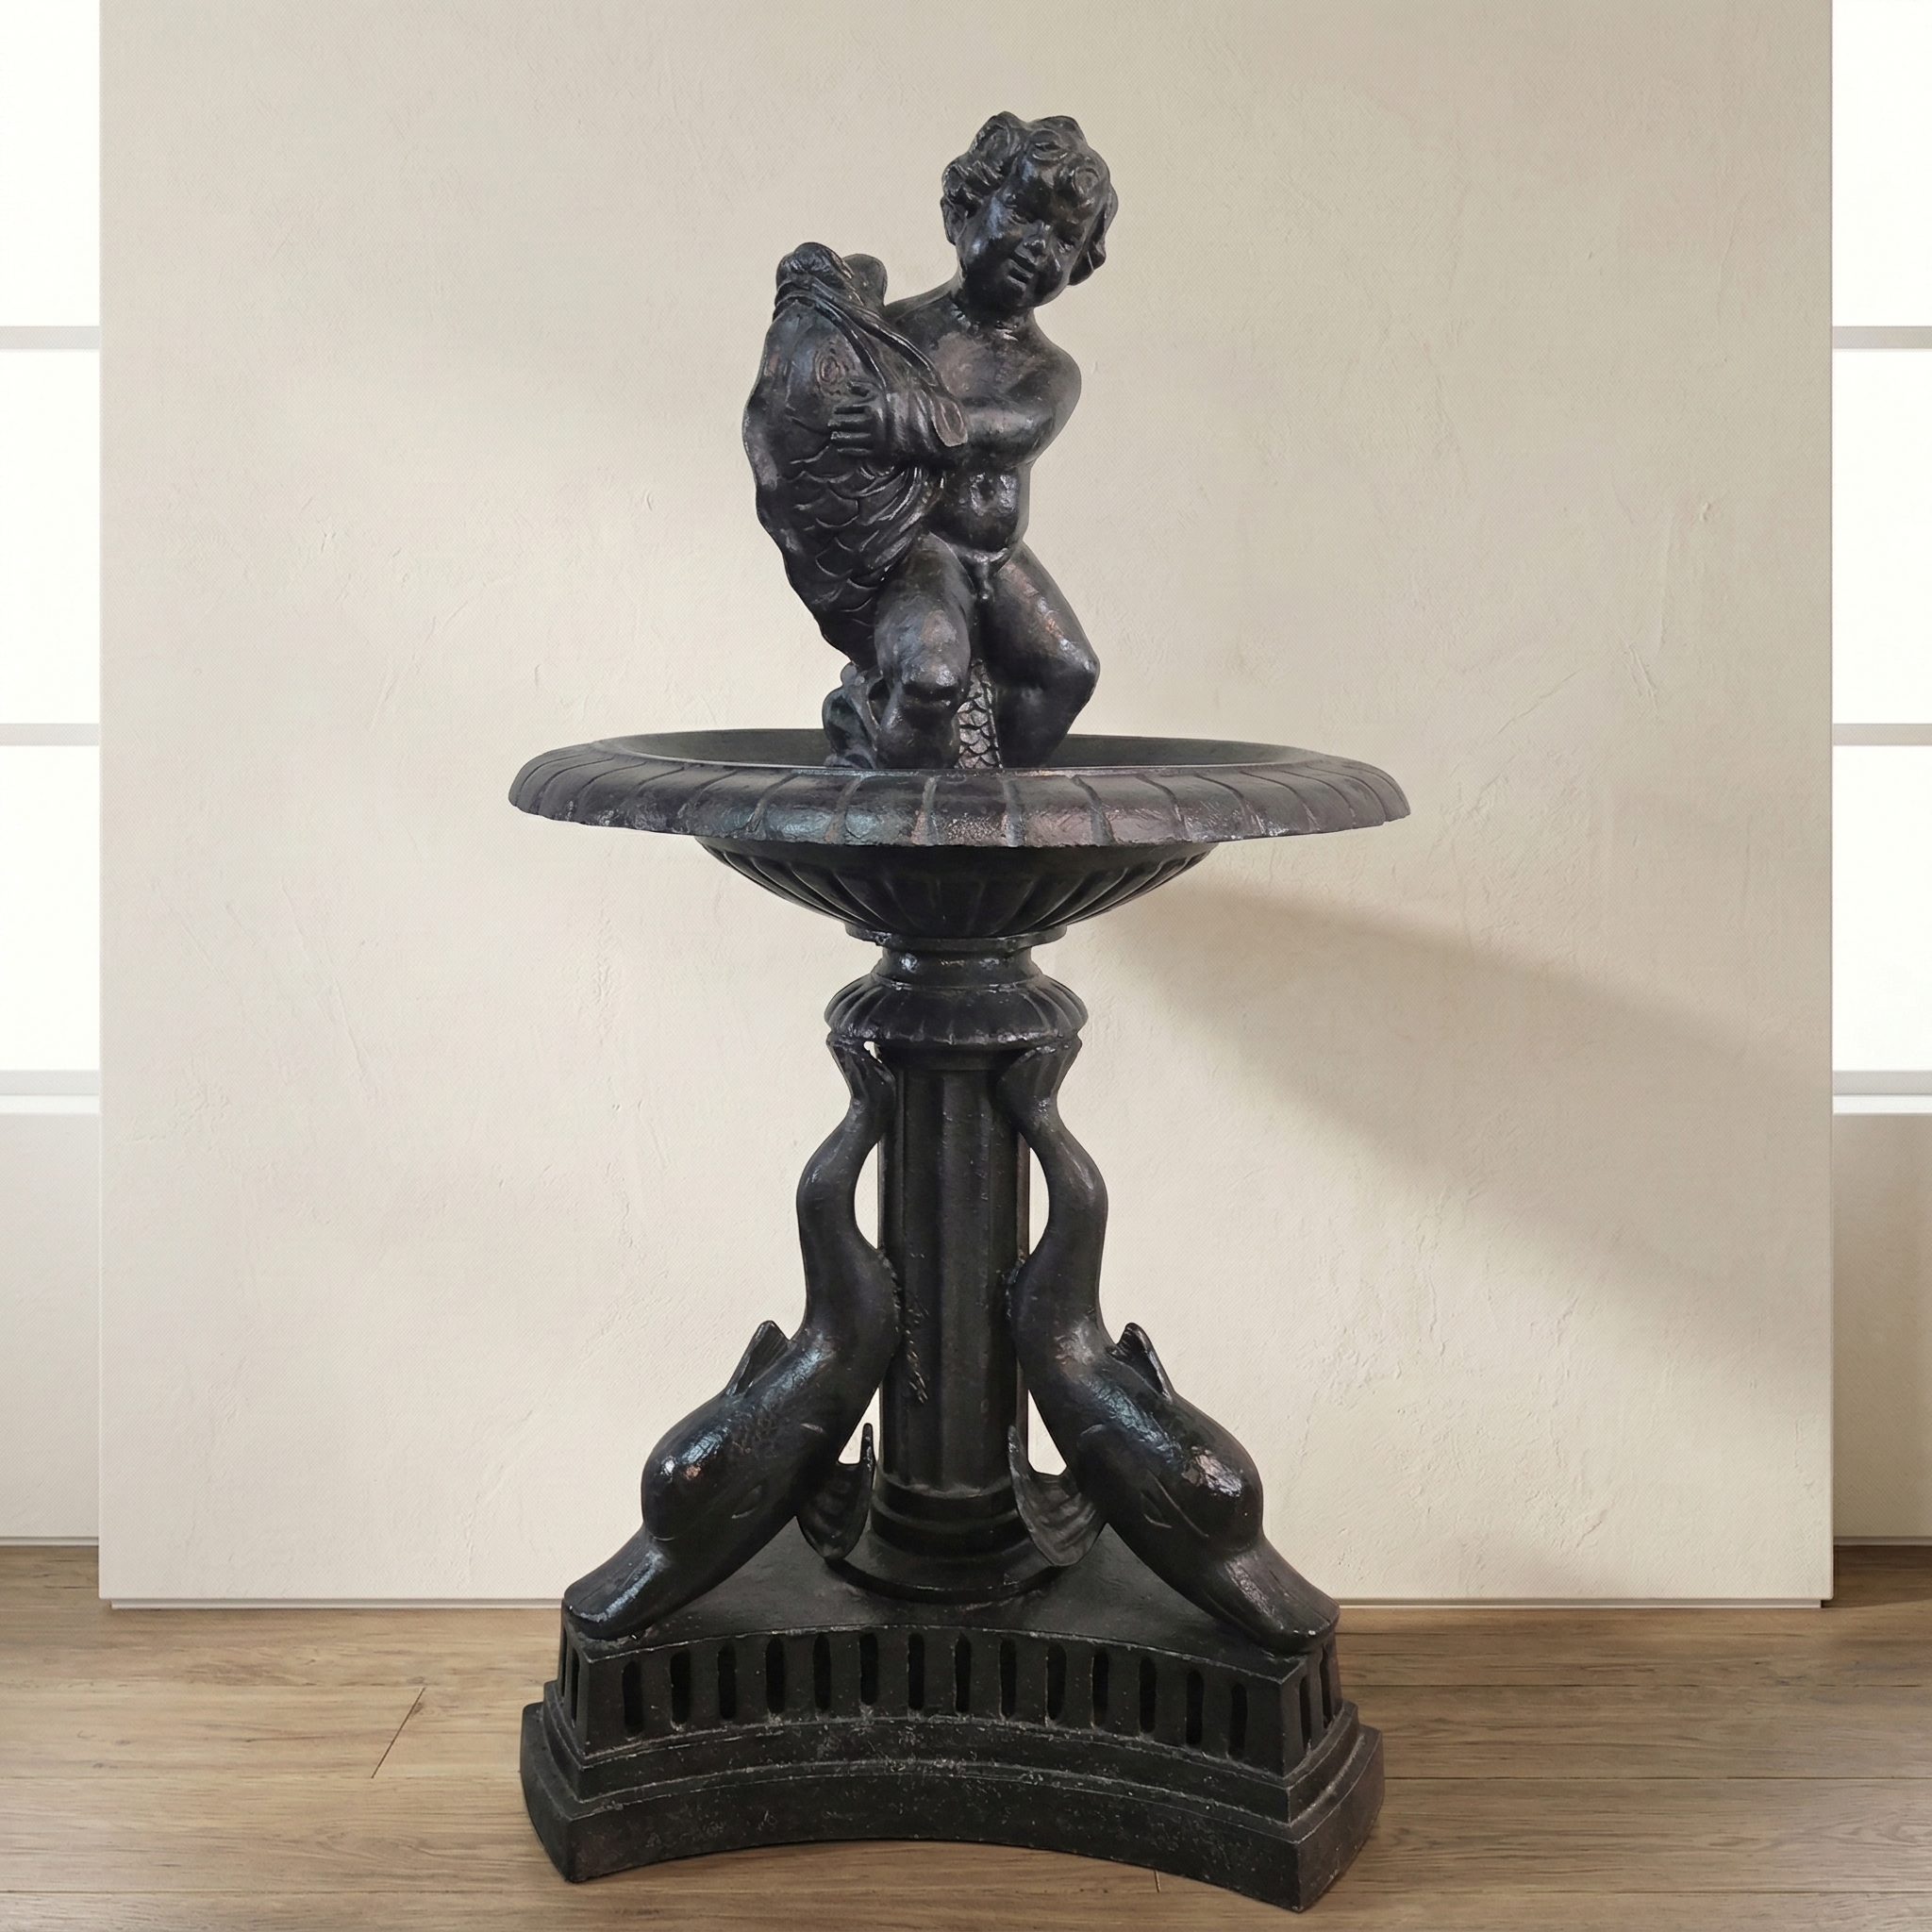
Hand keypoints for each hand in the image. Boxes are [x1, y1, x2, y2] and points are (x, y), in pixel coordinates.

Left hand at [828, 381, 967, 459]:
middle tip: (830, 425)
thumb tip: (848, 383)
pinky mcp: (880, 451)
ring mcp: (875, 437)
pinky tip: (842, 449)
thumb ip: (866, 386)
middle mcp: (872, 421)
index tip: (835, 411)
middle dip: (837, 424)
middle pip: (847, 422)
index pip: (849, 407)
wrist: (927, 427)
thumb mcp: (887, 390)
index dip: (840, 410)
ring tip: (834, 437)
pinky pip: (859, 452)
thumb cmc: (907, 406)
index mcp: (873, 404)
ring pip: (851, 438)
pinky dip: (848, 451)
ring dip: (840, 438)